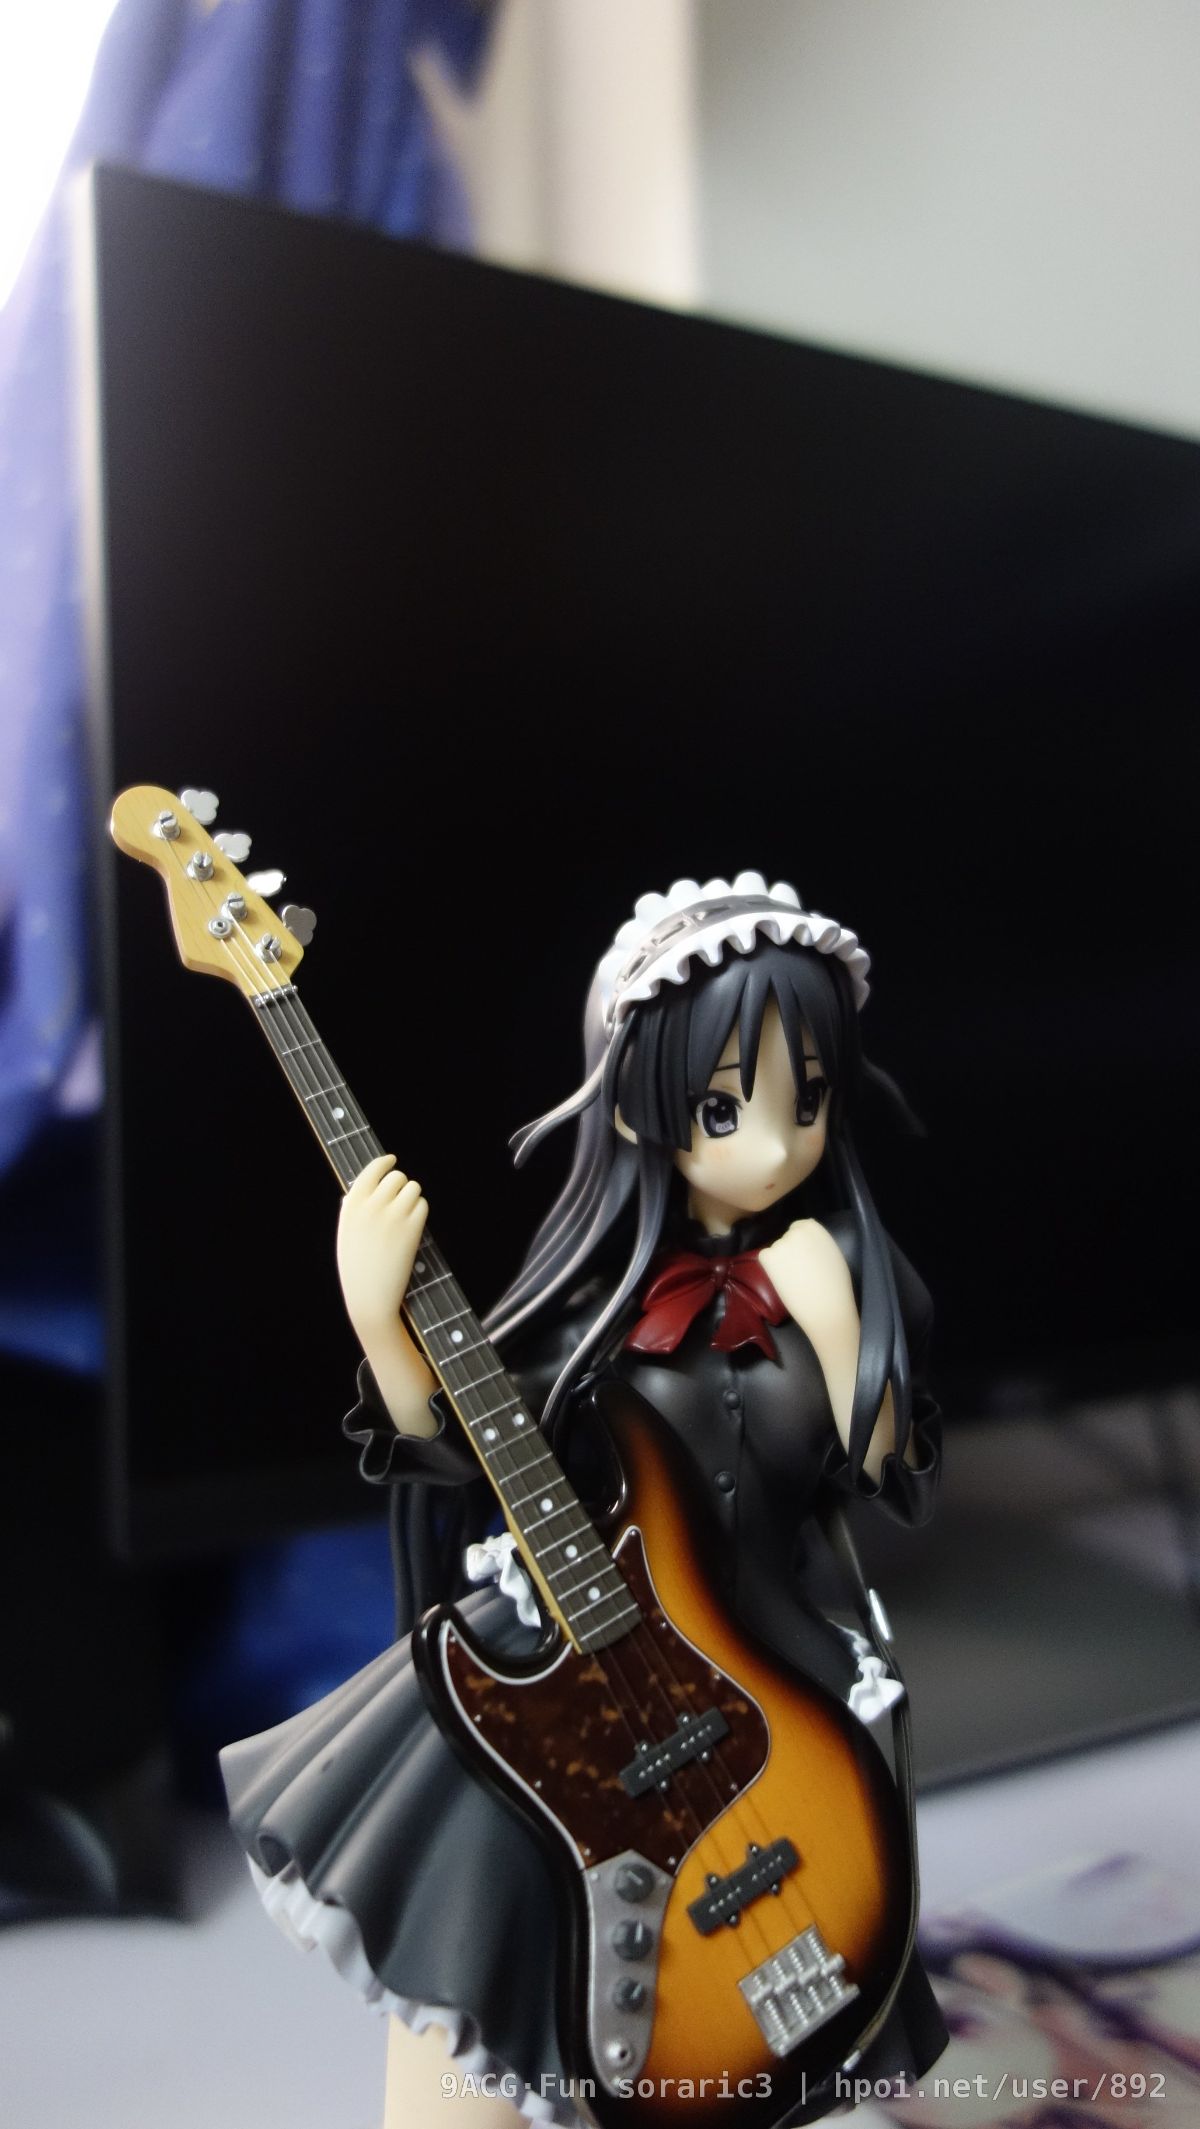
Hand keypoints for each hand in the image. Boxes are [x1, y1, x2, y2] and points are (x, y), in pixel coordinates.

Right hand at [337, 1153, 427, 1339]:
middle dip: (401, 1186)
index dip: (384, 1163)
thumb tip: (365, 1187)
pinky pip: (422, 1205)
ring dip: (412, 1198)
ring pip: (413, 1188)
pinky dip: (420, 1212)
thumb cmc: (356, 1267)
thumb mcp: (346, 1233)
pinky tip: (412, 1227)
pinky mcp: (411, 1228)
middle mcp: (372, 1205)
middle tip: (399, 1201)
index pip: (371, 1170)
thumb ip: (353, 1208)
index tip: (392, 1160)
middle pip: (397, 1177)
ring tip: (405, 1216)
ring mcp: (393, 1215)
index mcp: (352, 1205)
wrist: (369, 1297)